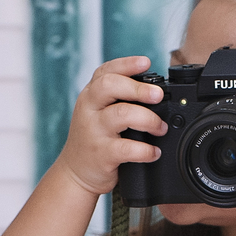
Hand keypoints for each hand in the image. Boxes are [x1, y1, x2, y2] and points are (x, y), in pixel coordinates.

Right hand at [58, 56, 165, 197]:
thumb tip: (156, 91)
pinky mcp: (101, 154)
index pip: (106, 72)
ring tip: (160, 128)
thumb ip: (119, 99)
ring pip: (120, 115)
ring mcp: (93, 131)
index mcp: (91, 95)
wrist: (75, 172)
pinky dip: (145, 150)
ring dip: (148, 119)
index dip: (127, 64)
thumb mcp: (98, 112)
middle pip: (110, 86)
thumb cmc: (94, 138)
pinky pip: (126, 148)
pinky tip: (154, 152)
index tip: (146, 62)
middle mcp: (89, 109)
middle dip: (138, 88)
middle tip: (158, 95)